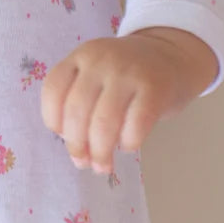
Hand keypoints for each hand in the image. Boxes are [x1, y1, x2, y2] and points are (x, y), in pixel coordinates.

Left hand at [40, 27, 217, 173]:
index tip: (62, 136)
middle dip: (76, 144)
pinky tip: (128, 146)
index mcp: (80, 56)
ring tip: (103, 166)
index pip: (53, 89)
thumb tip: (76, 151)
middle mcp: (100, 60)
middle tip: (83, 163)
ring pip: (103, 121)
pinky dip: (128, 143)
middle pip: (76, 110)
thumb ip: (81, 103)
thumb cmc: (125, 76)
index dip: (52, 119)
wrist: (171, 56)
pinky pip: (135, 124)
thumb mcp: (96, 75)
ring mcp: (127, 72)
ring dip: (100, 152)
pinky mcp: (154, 87)